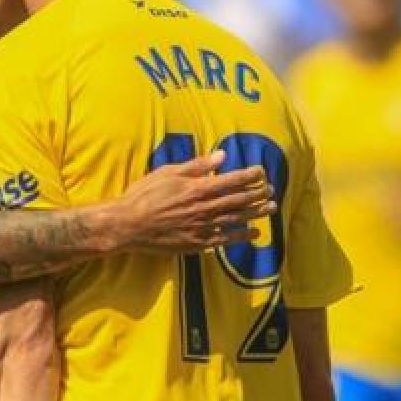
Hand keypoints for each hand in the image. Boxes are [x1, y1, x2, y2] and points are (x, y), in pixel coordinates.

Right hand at [115, 149, 274, 252]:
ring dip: (256, 213)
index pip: (231, 181)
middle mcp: (204, 209)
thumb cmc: (144, 196)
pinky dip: (241, 236)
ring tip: (271, 208)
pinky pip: (225, 239)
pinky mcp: (197, 243)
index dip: (249, 176)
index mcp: (197, 189)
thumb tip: (221, 157)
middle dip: (258, 194)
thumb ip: (196, 166)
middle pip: (238, 200)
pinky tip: (254, 233)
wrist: (128, 225)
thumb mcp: (167, 173)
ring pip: (236, 219)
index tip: (261, 171)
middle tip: (272, 190)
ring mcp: (202, 228)